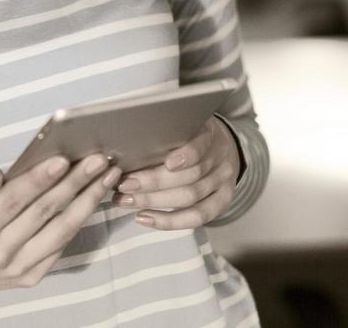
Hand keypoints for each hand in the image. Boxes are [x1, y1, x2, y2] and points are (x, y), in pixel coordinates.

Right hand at [0, 153, 121, 307]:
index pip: (13, 201)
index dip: (39, 179)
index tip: (62, 159)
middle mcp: (0, 254)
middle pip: (44, 213)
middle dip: (74, 183)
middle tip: (97, 161)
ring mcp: (17, 269)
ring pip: (60, 232)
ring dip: (86, 203)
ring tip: (105, 178)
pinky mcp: (29, 278)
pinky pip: (58, 249)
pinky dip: (77, 225)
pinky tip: (90, 201)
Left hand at [110, 115, 238, 229]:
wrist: (220, 148)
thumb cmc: (189, 136)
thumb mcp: (181, 125)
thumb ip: (163, 133)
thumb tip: (124, 146)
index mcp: (209, 134)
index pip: (202, 146)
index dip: (187, 155)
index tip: (168, 163)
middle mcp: (220, 158)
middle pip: (190, 176)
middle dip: (154, 182)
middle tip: (124, 184)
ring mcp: (223, 182)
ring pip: (190, 197)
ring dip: (153, 201)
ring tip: (125, 200)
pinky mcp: (222, 202)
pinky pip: (196, 217)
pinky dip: (169, 221)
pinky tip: (143, 217)